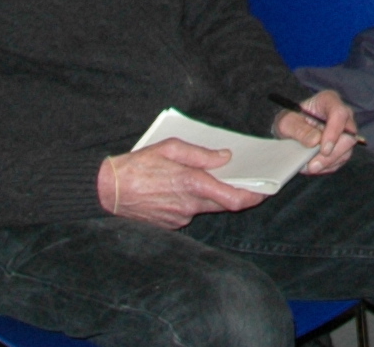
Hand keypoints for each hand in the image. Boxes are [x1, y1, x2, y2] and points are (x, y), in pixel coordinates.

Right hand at [97, 140, 260, 228]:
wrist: (109, 191)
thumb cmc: (139, 165)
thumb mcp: (170, 148)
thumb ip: (201, 154)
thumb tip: (225, 157)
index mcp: (192, 184)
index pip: (232, 199)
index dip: (252, 197)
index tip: (264, 192)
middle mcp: (189, 205)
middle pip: (223, 205)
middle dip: (236, 195)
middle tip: (244, 182)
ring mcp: (179, 218)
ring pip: (205, 208)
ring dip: (210, 197)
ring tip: (200, 179)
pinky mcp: (170, 225)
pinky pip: (189, 213)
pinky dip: (191, 202)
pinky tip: (178, 190)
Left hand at [272, 89, 360, 174]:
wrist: (292, 127)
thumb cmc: (291, 120)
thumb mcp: (287, 122)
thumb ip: (299, 130)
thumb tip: (315, 141)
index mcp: (329, 100)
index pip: (339, 114)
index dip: (333, 132)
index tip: (323, 149)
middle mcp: (343, 115)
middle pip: (349, 136)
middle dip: (332, 154)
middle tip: (313, 165)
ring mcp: (345, 131)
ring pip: (347, 150)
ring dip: (328, 163)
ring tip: (309, 166)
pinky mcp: (343, 146)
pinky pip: (341, 159)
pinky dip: (327, 166)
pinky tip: (314, 166)